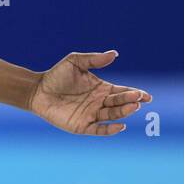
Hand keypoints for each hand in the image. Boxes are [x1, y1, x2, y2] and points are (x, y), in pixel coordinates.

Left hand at [29, 50, 150, 135]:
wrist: (37, 90)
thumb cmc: (56, 75)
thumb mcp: (75, 62)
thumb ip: (94, 59)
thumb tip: (114, 53)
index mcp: (102, 89)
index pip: (122, 91)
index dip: (135, 93)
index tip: (145, 95)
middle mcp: (100, 103)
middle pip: (119, 103)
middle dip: (130, 101)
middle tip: (138, 98)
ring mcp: (92, 115)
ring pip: (112, 116)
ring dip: (123, 112)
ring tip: (133, 106)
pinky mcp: (82, 126)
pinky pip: (99, 130)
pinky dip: (110, 129)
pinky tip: (120, 126)